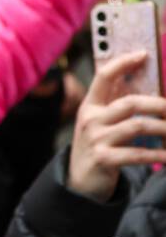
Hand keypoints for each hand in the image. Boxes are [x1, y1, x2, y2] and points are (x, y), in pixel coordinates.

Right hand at [67, 50, 165, 201]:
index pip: (104, 76)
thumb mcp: (101, 123)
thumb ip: (118, 106)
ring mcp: (96, 139)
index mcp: (90, 105)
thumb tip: (153, 90)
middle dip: (159, 105)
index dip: (123, 62)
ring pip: (138, 126)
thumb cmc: (98, 145)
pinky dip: (159, 154)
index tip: (143, 54)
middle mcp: (90, 119)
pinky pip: (138, 153)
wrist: (79, 181)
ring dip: (165, 129)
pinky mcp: (104, 159)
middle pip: (130, 103)